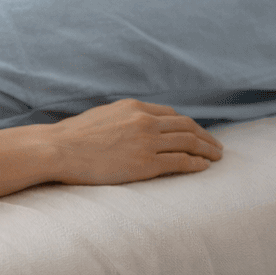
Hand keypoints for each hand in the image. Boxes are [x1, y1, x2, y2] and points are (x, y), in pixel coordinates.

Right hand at [45, 99, 222, 186]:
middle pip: (187, 127)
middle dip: (205, 137)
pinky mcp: (146, 163)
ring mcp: (147, 142)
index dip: (189, 125)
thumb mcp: (100, 117)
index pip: (171, 114)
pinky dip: (196, 164)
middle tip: (216, 146)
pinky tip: (204, 167)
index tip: (196, 133)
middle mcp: (145, 121)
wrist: (58, 149)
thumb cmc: (71, 136)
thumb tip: (129, 128)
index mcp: (134, 107)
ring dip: (207, 150)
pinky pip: (181, 162)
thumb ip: (121, 119)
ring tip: (217, 157)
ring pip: (189, 143)